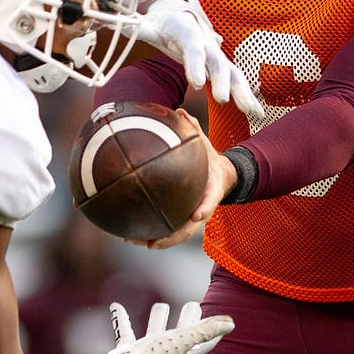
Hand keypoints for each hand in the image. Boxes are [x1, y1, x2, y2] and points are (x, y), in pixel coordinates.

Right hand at [102, 301, 233, 353]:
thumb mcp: (183, 341)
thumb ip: (205, 331)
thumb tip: (230, 324)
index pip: (204, 343)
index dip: (215, 333)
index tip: (224, 322)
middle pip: (181, 335)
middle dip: (188, 322)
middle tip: (193, 306)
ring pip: (154, 332)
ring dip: (157, 320)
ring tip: (160, 307)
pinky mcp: (126, 352)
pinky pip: (125, 332)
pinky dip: (122, 319)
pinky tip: (116, 306)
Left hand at [124, 110, 235, 250]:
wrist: (224, 176)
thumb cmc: (211, 161)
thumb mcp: (206, 145)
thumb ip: (195, 130)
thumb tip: (181, 111)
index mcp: (211, 193)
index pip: (210, 203)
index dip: (204, 209)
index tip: (197, 215)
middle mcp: (201, 209)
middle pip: (187, 229)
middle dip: (169, 238)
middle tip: (151, 242)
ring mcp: (192, 216)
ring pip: (175, 234)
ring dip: (155, 240)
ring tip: (132, 240)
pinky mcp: (183, 217)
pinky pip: (167, 226)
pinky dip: (151, 230)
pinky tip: (129, 231)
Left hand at [130, 0, 263, 120]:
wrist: (179, 14)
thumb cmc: (160, 23)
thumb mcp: (146, 23)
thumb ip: (137, 26)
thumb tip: (122, 24)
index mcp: (188, 32)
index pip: (192, 49)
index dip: (195, 65)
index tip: (197, 83)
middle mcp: (207, 44)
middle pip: (217, 62)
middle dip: (221, 82)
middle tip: (221, 100)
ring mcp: (217, 55)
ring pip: (233, 74)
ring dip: (243, 93)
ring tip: (252, 113)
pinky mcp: (221, 67)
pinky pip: (236, 82)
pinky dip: (247, 97)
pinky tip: (256, 115)